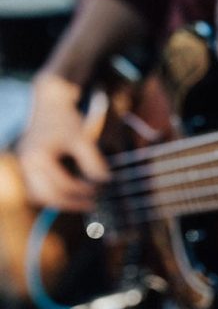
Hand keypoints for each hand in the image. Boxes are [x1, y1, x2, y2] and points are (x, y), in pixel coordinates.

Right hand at [17, 74, 108, 211]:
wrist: (48, 105)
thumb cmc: (65, 120)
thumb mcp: (82, 138)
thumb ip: (92, 161)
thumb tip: (104, 182)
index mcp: (38, 157)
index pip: (63, 185)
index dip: (84, 191)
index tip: (101, 190)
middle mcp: (26, 164)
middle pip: (47, 196)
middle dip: (71, 203)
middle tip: (92, 204)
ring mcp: (23, 167)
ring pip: (38, 197)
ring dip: (59, 202)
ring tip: (82, 202)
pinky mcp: (25, 168)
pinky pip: (35, 190)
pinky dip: (51, 196)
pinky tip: (69, 195)